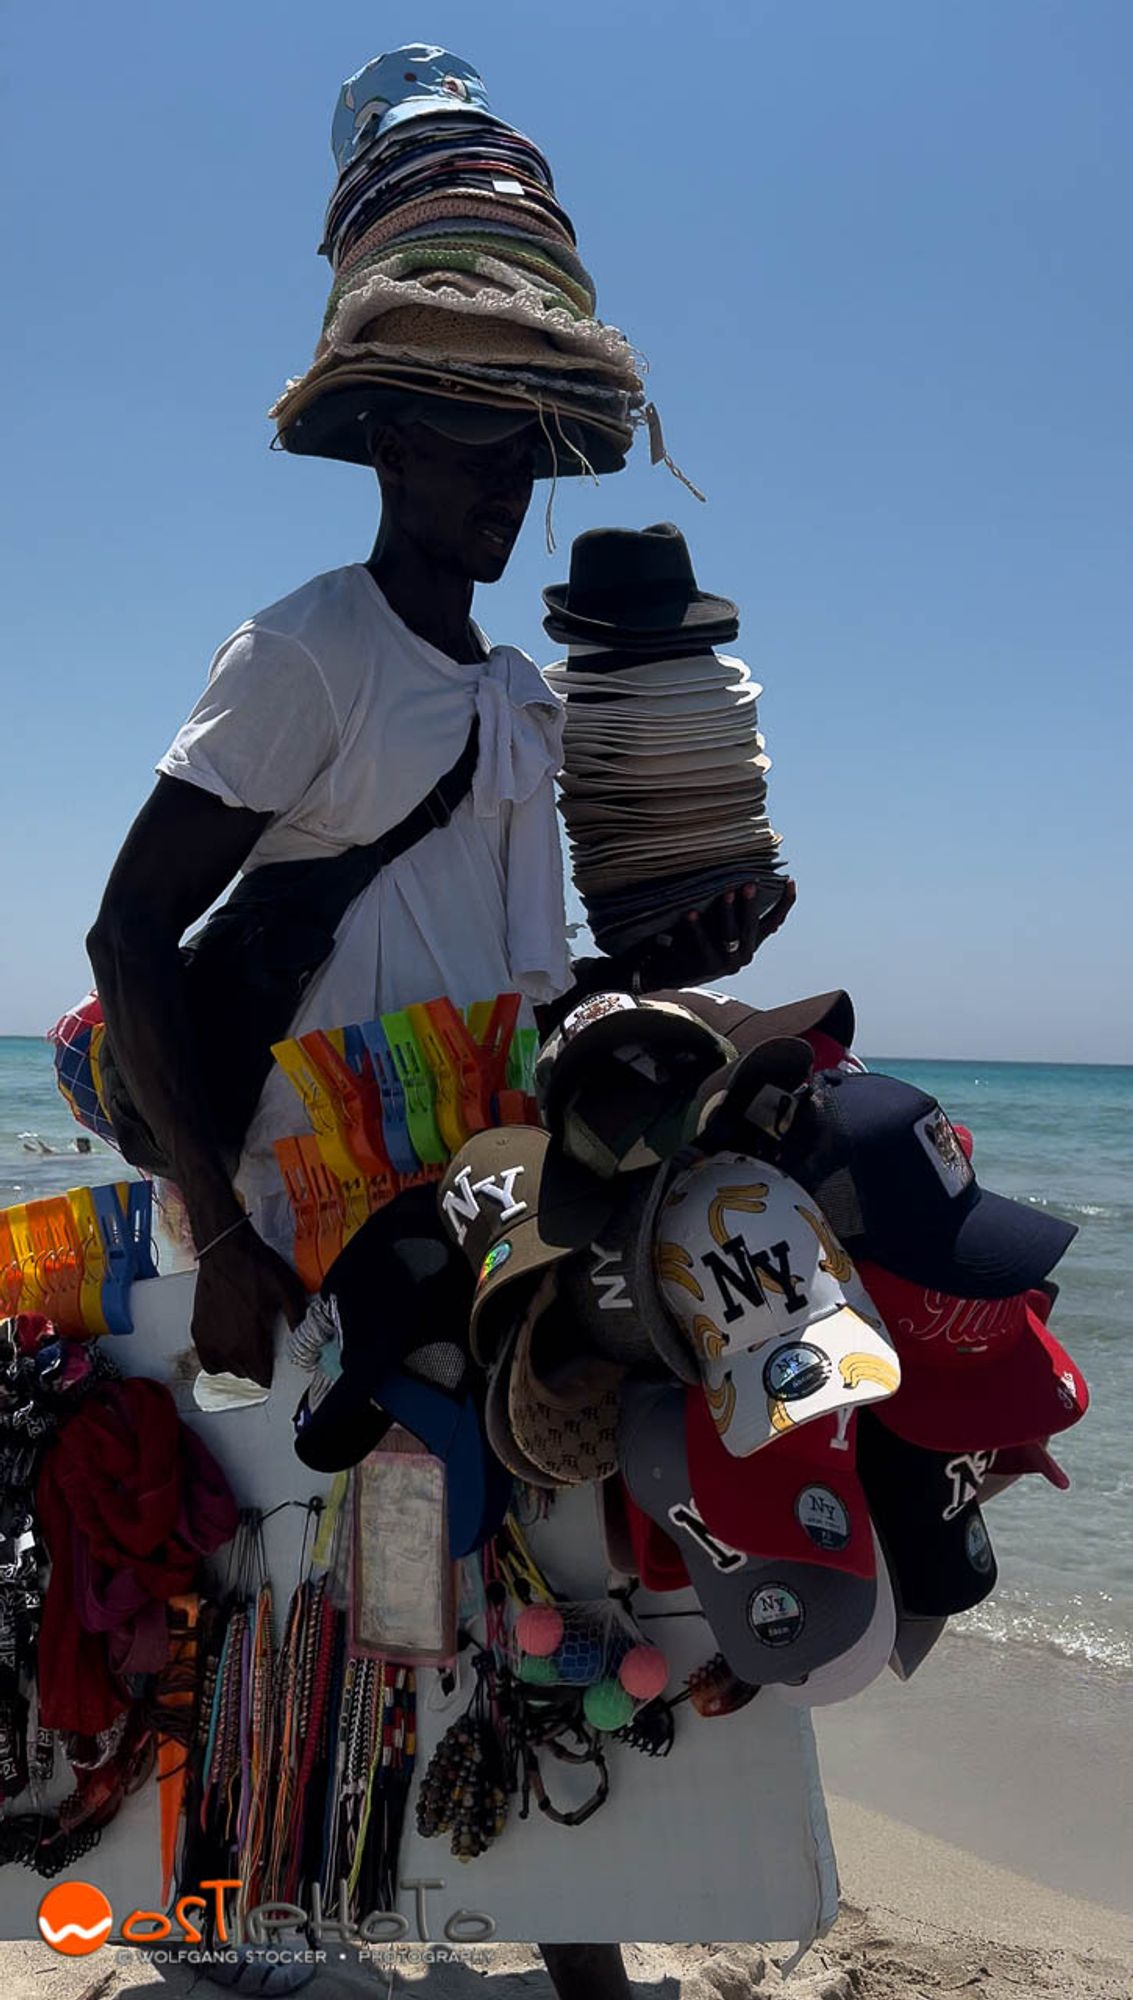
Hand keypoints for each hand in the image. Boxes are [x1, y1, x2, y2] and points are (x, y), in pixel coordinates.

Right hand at [190, 1225, 307, 1387]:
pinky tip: (226, 1345)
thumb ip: (297, 1317)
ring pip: (226, 1368)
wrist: (225, 1249)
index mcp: (250, 1340)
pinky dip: (217, 1359)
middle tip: (263, 1346)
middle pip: (244, 1373)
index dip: (270, 1372)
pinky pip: (207, 1360)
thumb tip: (303, 1338)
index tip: (274, 1361)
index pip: (261, 1377)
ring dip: (237, 1363)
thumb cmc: (256, 1267)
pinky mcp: (197, 1330)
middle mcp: (227, 1346)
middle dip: (255, 1365)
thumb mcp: (287, 1289)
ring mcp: (209, 1340)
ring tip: (246, 1346)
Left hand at [617, 878, 797, 991]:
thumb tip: (756, 884)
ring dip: (726, 912)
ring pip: (728, 936)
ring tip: (723, 893)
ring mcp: (724, 964)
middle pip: (750, 927)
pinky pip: (700, 944)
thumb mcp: (726, 929)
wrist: (677, 972)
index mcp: (751, 943)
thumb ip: (740, 914)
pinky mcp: (703, 967)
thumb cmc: (704, 942)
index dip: (784, 903)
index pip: (773, 922)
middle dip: (749, 904)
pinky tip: (690, 913)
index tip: (790, 881)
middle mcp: (743, 956)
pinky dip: (695, 928)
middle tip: (748, 884)